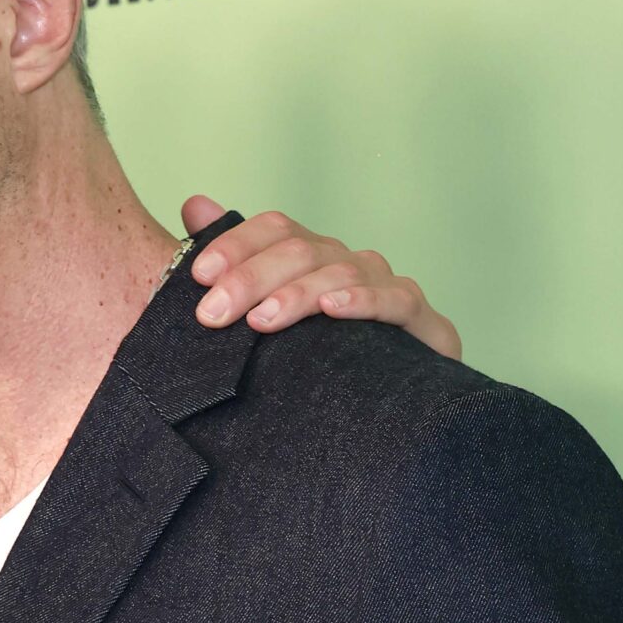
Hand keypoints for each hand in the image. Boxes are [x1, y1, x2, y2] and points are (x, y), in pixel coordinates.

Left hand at [181, 198, 462, 359]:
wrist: (398, 417)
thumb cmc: (319, 367)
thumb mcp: (266, 318)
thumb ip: (234, 263)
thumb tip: (195, 205)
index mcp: (313, 259)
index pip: (276, 228)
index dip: (235, 245)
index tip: (198, 276)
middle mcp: (350, 264)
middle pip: (300, 250)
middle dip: (250, 279)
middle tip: (212, 314)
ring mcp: (388, 290)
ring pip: (341, 272)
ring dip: (297, 294)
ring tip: (261, 320)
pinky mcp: (427, 325)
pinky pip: (396, 301)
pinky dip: (363, 300)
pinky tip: (333, 309)